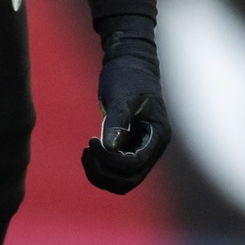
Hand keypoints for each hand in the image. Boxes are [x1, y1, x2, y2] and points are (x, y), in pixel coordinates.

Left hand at [82, 30, 170, 194]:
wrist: (130, 63)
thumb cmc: (127, 75)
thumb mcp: (121, 95)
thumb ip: (117, 120)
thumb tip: (112, 146)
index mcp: (158, 135)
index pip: (135, 164)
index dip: (110, 160)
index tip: (90, 141)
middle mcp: (153, 148)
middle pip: (129, 180)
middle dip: (104, 172)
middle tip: (86, 150)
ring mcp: (143, 150)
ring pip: (123, 181)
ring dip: (101, 174)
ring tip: (86, 152)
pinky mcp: (130, 148)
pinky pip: (117, 171)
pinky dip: (101, 168)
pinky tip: (90, 150)